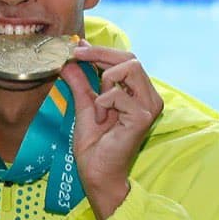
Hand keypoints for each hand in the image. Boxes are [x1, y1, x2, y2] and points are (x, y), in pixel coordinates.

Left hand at [65, 44, 163, 219]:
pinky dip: (102, 103)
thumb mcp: (84, 105)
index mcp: (139, 93)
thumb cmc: (94, 145)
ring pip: (129, 68)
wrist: (96, 172)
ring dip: (105, 81)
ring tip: (98, 105)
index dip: (102, 50)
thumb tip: (69, 60)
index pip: (126, 59)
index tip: (78, 47)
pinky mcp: (143, 116)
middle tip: (76, 56)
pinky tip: (102, 120)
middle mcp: (150, 97)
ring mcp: (149, 106)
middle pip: (131, 58)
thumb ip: (80, 82)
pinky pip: (117, 94)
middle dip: (100, 54)